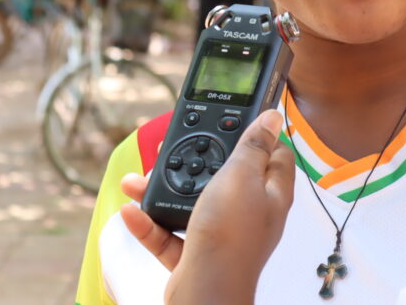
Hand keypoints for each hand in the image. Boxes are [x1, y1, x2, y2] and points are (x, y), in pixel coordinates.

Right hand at [119, 110, 295, 303]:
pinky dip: (151, 223)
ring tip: (138, 178)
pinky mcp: (197, 256)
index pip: (274, 155)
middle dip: (197, 160)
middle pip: (226, 176)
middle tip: (173, 146)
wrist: (205, 291)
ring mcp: (224, 235)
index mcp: (271, 192)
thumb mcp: (241, 175)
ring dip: (164, 189)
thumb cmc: (229, 235)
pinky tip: (131, 212)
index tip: (235, 121)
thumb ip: (253, 146)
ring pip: (193, 204)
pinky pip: (171, 234)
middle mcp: (250, 213)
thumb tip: (272, 117)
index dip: (258, 136)